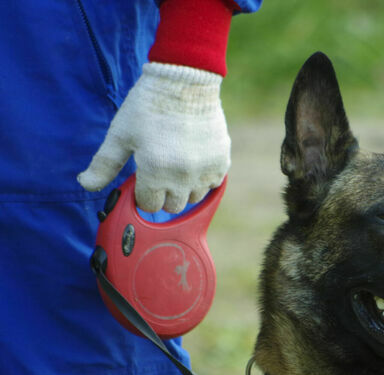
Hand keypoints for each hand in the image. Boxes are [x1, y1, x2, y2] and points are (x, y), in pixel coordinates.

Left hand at [78, 62, 229, 212]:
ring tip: (176, 164)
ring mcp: (205, 171)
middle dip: (162, 193)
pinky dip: (203, 178)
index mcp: (155, 171)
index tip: (142, 174)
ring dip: (184, 188)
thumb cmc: (148, 106)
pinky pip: (212, 185)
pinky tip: (193, 159)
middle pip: (172, 206)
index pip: (148, 204)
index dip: (142, 191)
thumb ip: (103, 164)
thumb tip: (85, 184)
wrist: (185, 81)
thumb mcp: (120, 134)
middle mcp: (183, 177)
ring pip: (193, 198)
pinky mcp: (222, 162)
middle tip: (158, 169)